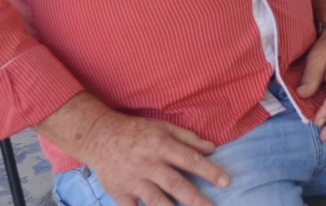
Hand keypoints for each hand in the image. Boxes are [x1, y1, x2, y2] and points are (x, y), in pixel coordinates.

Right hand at [75, 108, 229, 205]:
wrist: (98, 136)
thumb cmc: (136, 131)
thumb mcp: (162, 127)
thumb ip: (188, 138)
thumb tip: (212, 148)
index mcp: (161, 145)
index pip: (190, 160)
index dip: (210, 171)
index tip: (226, 182)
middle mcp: (149, 164)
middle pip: (176, 185)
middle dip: (196, 200)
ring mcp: (134, 181)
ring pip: (157, 201)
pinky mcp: (120, 193)